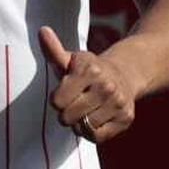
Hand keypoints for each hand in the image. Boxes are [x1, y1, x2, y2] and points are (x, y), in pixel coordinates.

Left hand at [39, 25, 139, 143]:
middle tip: (76, 102)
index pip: (57, 102)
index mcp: (90, 70)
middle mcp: (106, 86)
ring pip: (82, 128)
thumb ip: (53, 50)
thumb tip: (42, 31)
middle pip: (67, 117)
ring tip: (87, 109)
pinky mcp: (125, 118)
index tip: (66, 91)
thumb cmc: (89, 70)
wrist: (124, 75)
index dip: (57, 99)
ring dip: (80, 122)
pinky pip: (97, 137)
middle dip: (66, 113)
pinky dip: (92, 132)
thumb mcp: (71, 59)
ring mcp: (118, 103)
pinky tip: (97, 118)